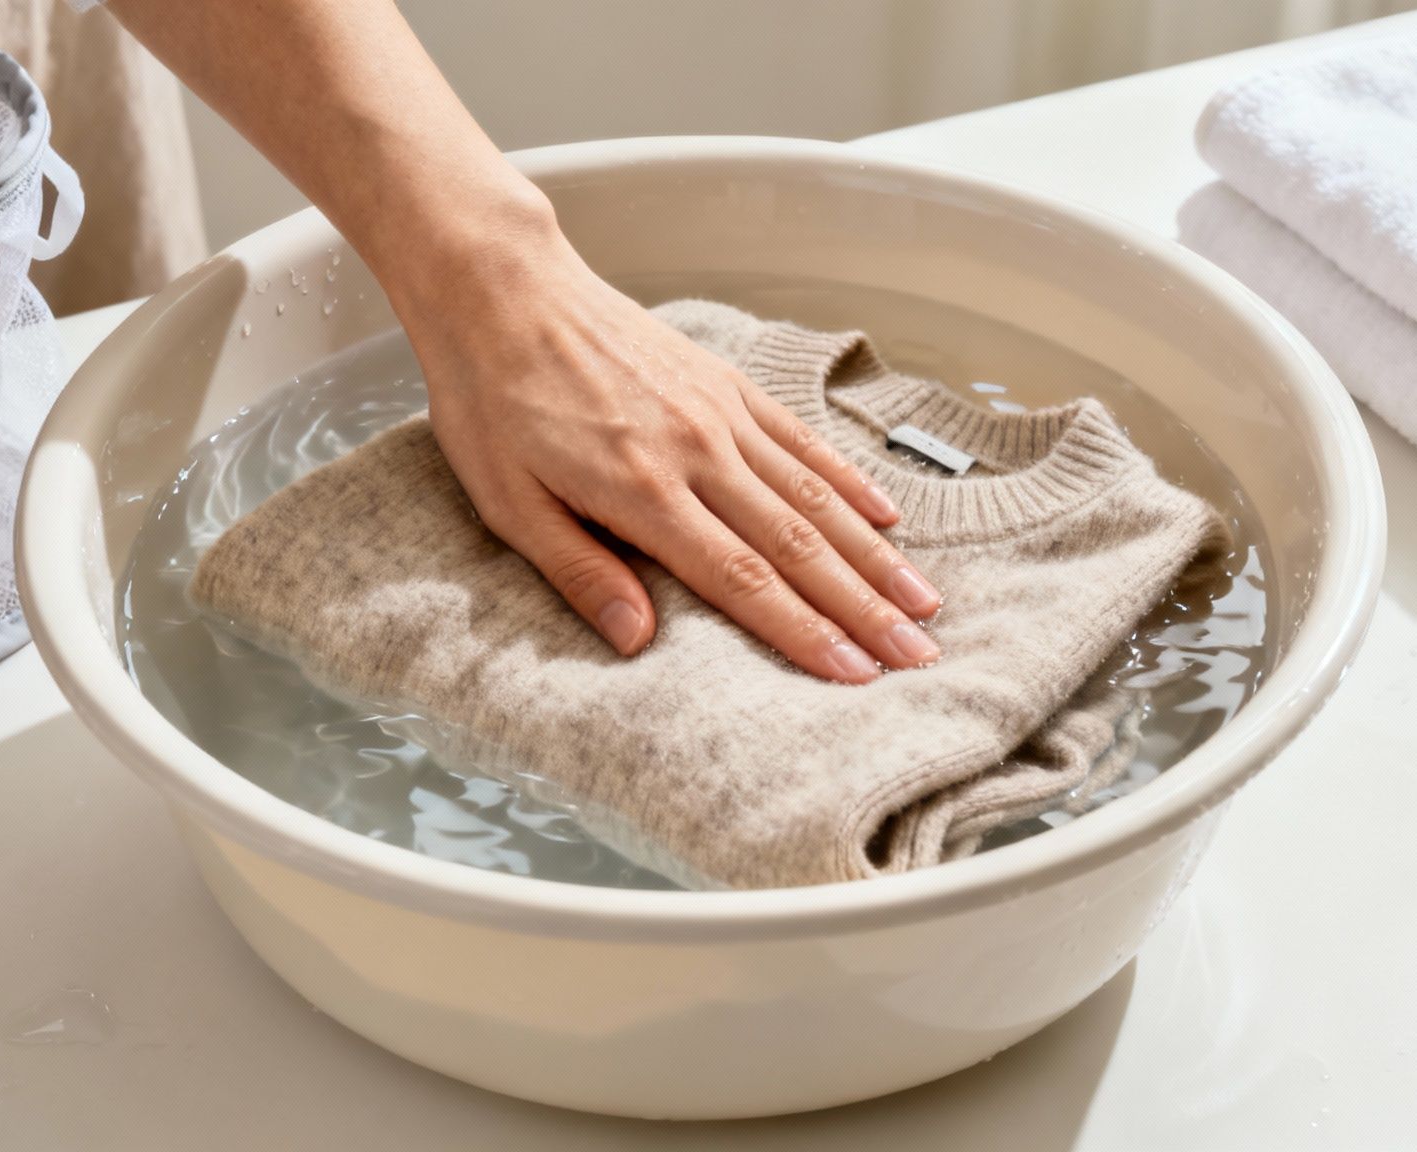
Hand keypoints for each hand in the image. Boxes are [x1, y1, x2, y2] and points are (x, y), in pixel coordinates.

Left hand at [405, 229, 942, 682]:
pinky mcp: (725, 383)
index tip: (856, 673)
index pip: (741, 579)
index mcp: (641, 491)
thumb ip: (578, 571)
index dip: (803, 633)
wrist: (502, 288)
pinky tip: (887, 518)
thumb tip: (638, 641)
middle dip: (864, 608)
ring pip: (815, 496)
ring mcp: (719, 412)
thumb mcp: (506, 500)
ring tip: (924, 601)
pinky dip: (850, 482)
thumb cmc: (492, 399)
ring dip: (875, 554)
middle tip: (918, 655)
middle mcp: (696, 451)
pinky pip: (801, 440)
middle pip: (798, 546)